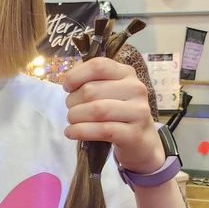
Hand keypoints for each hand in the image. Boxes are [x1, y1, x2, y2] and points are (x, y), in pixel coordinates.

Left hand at [63, 57, 163, 173]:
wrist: (141, 141)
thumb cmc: (118, 113)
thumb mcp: (108, 91)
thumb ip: (90, 80)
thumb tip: (70, 79)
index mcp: (127, 73)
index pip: (98, 66)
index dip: (76, 75)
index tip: (67, 87)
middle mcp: (136, 89)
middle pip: (91, 90)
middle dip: (72, 102)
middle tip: (70, 110)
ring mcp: (138, 111)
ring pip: (96, 110)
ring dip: (75, 116)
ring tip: (71, 121)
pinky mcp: (134, 133)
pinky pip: (102, 130)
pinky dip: (81, 131)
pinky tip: (71, 133)